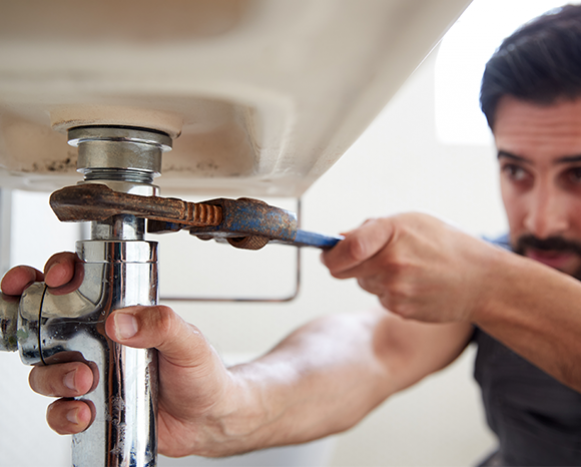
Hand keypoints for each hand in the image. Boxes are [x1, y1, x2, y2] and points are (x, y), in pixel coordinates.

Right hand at [0, 253, 252, 457]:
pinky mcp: (91, 406)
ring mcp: (92, 373)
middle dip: (32, 321)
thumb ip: (163, 325)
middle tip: (45, 328)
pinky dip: (63, 413)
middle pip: (45, 323)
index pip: (81, 283)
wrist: (207, 418)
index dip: (59, 272)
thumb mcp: (189, 341)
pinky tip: (84, 413)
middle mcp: (98, 341)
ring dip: (54, 374)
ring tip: (84, 379)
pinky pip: (59, 409)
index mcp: (121, 314)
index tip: (59, 274)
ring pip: (45, 369)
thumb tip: (123, 321)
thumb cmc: (200, 372)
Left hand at [321, 213, 502, 322]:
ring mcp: (395, 289)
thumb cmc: (447, 246)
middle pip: (342, 270)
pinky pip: (379, 298)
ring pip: (361, 284)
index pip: (346, 247)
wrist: (482, 281)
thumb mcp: (411, 222)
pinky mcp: (400, 310)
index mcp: (393, 232)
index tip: (326, 253)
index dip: (329, 252)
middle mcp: (392, 262)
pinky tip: (412, 284)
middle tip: (362, 257)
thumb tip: (338, 240)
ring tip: (403, 268)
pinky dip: (388, 291)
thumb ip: (371, 229)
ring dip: (371, 276)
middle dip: (345, 264)